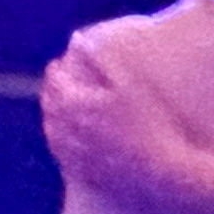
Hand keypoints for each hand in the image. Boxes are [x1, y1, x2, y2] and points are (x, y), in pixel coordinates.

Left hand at [39, 45, 195, 200]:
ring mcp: (74, 154)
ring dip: (52, 118)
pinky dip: (60, 142)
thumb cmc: (152, 124)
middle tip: (59, 85)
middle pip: (50, 105)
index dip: (57, 70)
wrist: (164, 172)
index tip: (61, 64)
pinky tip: (69, 140)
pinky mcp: (83, 173)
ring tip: (60, 110)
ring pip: (52, 131)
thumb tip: (77, 39)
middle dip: (52, 92)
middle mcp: (67, 129)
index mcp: (75, 103)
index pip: (54, 81)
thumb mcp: (132, 83)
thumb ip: (102, 58)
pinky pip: (62, 154)